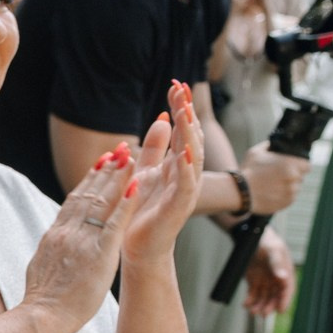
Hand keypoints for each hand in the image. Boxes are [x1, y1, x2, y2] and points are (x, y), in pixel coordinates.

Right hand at [19, 148, 136, 332]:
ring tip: (129, 156)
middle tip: (119, 149)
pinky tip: (138, 185)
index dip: (89, 179)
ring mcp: (83, 240)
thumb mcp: (40, 267)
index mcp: (55, 235)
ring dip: (117, 176)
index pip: (74, 200)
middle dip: (105, 169)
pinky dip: (127, 202)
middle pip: (89, 193)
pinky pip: (115, 222)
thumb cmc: (42, 302)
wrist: (42, 315)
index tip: (101, 163)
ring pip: (102, 201)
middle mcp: (68, 231)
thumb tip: (49, 245)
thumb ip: (49, 251)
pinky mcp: (99, 253)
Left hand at [122, 83, 202, 261]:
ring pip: (192, 157)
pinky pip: (186, 185)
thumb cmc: (143, 212)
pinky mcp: (179, 208)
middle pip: (190, 138)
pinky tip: (185, 152)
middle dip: (186, 113)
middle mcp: (186, 175)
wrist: (139, 248)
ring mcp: (185, 191)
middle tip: (181, 89)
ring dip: (189, 134)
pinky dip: (187, 169)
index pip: (182, 130)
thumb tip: (163, 117)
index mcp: (177, 165)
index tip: (175, 84)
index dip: (180, 107)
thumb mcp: (146, 172)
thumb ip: (156, 148)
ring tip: (184, 112)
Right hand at [241, 144, 307, 212]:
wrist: (239, 193)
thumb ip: (269, 146)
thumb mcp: (256, 152)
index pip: (307, 166)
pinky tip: (271, 193)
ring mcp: (291, 192)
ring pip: (295, 188)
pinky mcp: (286, 203)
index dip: (300, 166)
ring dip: (288, 186)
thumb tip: (274, 144)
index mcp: (290, 164)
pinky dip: (283, 196)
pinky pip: (290, 198)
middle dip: (292, 176)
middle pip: (300, 177)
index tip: (293, 167)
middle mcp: (294, 179)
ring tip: (272, 186)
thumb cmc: (247, 171)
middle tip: (277, 176)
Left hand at [242, 227, 295, 316]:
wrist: (254, 238)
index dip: (284, 301)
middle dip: (269, 306)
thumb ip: (277, 264)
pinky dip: (249, 301)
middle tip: (262, 314)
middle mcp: (276, 281)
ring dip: (259, 306)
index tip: (280, 310)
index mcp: (286, 274)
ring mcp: (265, 282)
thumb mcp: (273, 251)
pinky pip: (253, 294)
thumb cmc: (268, 243)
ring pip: (263, 298)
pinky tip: (245, 305)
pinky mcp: (254, 282)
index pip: (287, 290)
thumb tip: (283, 277)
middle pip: (275, 297)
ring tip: (252, 311)